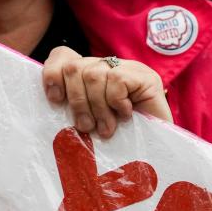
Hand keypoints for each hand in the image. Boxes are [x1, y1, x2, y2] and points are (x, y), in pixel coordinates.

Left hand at [42, 47, 172, 138]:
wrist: (159, 153)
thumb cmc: (121, 144)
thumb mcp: (89, 125)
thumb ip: (73, 109)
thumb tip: (51, 102)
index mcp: (91, 75)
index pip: (63, 57)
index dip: (53, 75)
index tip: (55, 100)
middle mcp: (108, 67)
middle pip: (74, 67)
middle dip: (77, 102)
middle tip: (87, 127)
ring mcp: (128, 69)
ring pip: (92, 74)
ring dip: (97, 107)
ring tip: (107, 128)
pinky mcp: (144, 76)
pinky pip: (115, 80)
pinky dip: (115, 101)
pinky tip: (125, 115)